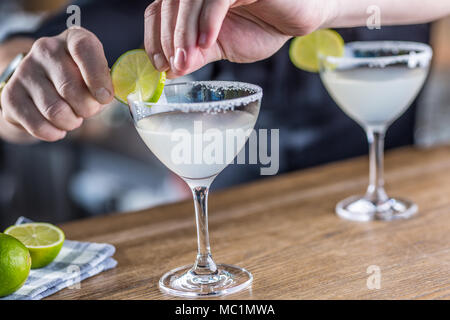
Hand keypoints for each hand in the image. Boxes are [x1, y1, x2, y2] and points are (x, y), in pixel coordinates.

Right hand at [0, 27, 113, 141]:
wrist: (44, 86)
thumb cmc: (80, 80)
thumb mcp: (98, 75)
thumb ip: (106, 83)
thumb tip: (104, 97)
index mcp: (72, 39)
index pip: (84, 49)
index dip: (98, 76)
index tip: (105, 97)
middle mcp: (45, 49)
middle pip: (70, 88)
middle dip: (87, 109)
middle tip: (88, 110)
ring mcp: (25, 71)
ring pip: (55, 111)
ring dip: (71, 122)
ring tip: (73, 118)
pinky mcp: (11, 95)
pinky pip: (37, 125)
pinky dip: (53, 132)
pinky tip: (58, 127)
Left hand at [144, 0, 335, 76]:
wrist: (300, 18)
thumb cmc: (264, 27)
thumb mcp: (223, 47)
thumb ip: (196, 54)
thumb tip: (170, 69)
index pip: (159, 10)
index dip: (155, 37)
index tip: (161, 65)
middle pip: (167, 3)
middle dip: (168, 38)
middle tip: (175, 66)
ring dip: (184, 32)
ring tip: (188, 60)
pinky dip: (208, 21)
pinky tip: (208, 43)